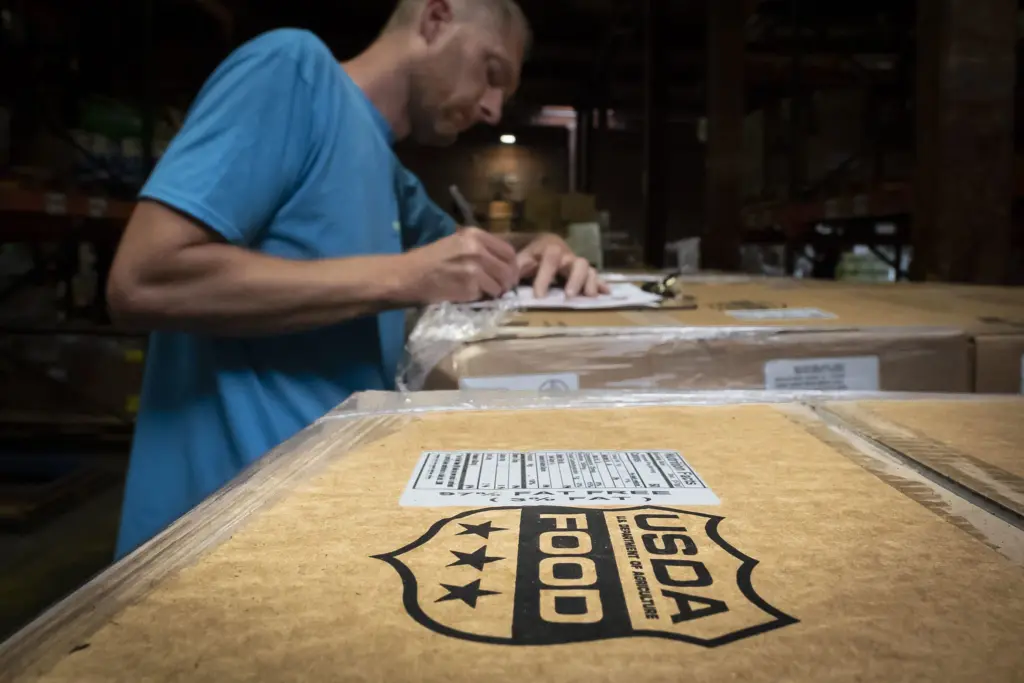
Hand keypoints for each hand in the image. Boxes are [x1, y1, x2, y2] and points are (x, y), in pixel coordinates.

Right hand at [399, 226, 518, 303]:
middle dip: (507, 282)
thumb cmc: (428, 260)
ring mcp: (474, 268)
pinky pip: (485, 295)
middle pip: (508, 269)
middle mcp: (477, 249)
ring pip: (500, 284)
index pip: (508, 251)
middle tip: (501, 288)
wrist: (407, 275)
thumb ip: (479, 249)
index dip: (512, 265)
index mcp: (475, 235)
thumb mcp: (455, 244)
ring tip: (483, 292)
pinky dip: (480, 298)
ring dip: (495, 291)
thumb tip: (501, 263)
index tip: (509, 274)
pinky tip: (468, 294)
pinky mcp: (469, 287)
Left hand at [515, 234, 608, 297]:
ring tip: (589, 297)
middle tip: (568, 296)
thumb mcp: (522, 258)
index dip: (545, 278)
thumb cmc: (532, 255)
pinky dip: (602, 285)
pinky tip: (607, 293)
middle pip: (578, 262)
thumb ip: (515, 269)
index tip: (539, 297)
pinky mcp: (585, 272)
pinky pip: (596, 277)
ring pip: (589, 270)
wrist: (545, 244)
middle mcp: (568, 256)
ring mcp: (578, 264)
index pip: (550, 260)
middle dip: (575, 279)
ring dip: (590, 283)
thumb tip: (506, 284)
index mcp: (551, 250)